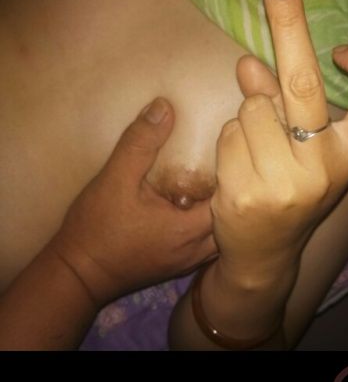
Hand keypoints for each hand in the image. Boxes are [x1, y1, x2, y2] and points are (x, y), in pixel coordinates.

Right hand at [52, 98, 217, 306]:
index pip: (234, 196)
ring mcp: (189, 261)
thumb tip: (164, 106)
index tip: (230, 146)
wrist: (77, 275)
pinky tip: (195, 204)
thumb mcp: (114, 179)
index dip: (236, 170)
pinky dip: (209, 224)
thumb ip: (140, 143)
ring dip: (222, 208)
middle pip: (235, 215)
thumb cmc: (96, 229)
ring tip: (214, 180)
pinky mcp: (178, 266)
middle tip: (227, 160)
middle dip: (234, 188)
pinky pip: (207, 243)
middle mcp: (197, 249)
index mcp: (189, 228)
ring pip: (223, 233)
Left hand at [211, 0, 347, 282]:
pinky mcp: (246, 191)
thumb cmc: (290, 191)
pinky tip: (240, 169)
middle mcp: (327, 167)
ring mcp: (286, 182)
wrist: (263, 258)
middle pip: (304, 82)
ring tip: (257, 153)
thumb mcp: (303, 149)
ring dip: (248, 117)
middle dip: (289, 23)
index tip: (343, 50)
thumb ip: (283, 103)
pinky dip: (229, 140)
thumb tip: (252, 63)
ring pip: (253, 105)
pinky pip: (229, 131)